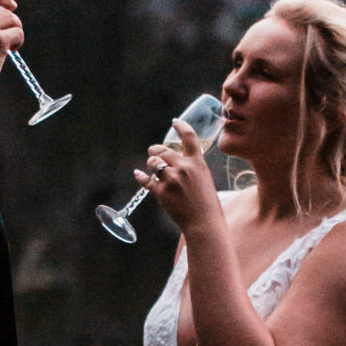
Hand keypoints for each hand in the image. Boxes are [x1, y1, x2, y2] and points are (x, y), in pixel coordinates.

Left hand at [135, 117, 220, 235]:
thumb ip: (191, 168)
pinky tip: (138, 174)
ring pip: (153, 163)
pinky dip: (141, 177)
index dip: (181, 126)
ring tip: (152, 167)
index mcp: (198, 163)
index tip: (174, 122)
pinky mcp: (161, 193)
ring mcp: (171, 180)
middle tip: (153, 151)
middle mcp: (184, 168)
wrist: (204, 223)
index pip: (189, 137)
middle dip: (156, 150)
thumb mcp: (204, 180)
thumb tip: (174, 161)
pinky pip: (146, 180)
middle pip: (163, 150)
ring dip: (151, 163)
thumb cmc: (207, 204)